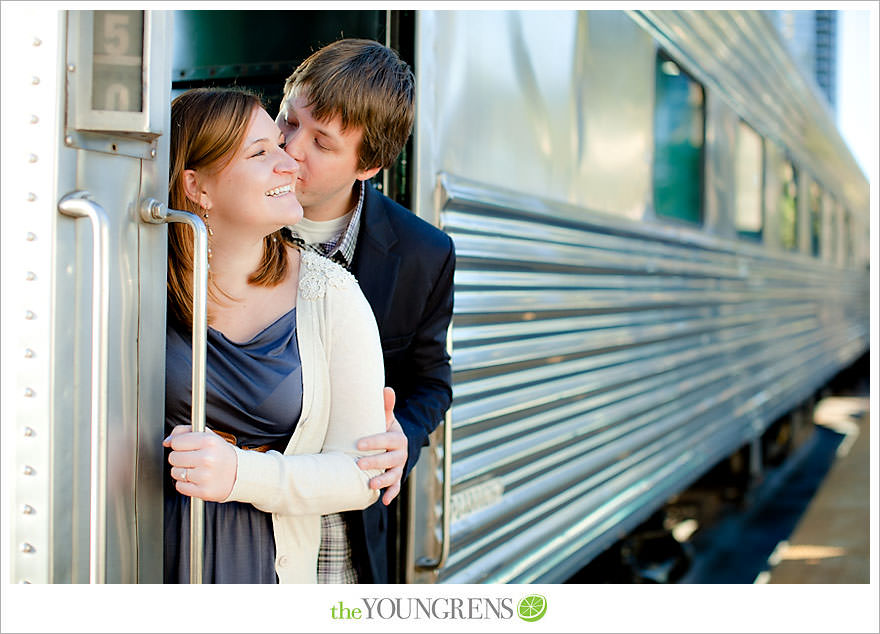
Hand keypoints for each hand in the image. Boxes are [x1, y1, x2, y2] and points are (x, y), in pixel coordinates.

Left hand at [163, 425, 237, 501]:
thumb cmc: (222, 455)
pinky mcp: (203, 491)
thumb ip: (185, 432)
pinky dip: (185, 484)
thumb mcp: (208, 436)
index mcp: (208, 441)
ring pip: (175, 472)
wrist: (240, 474)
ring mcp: (205, 476)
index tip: (187, 448)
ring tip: (196, 470)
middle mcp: (207, 458)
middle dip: (180, 459)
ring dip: (182, 472)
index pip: (176, 442)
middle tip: (192, 459)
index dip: (180, 445)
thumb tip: (167, 442)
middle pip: (173, 458)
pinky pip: (179, 486)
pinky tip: (196, 479)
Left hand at [356, 387, 407, 504]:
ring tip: (370, 484)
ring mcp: (399, 467)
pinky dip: (391, 494)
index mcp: (398, 438)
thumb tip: (386, 388)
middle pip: (391, 459)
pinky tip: (383, 501)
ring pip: (394, 475)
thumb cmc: (385, 429)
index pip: (388, 439)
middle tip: (359, 464)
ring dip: (383, 481)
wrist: (395, 444)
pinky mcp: (396, 478)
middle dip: (376, 462)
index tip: (359, 444)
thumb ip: (385, 406)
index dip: (374, 442)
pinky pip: (396, 487)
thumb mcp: (386, 418)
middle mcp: (401, 454)